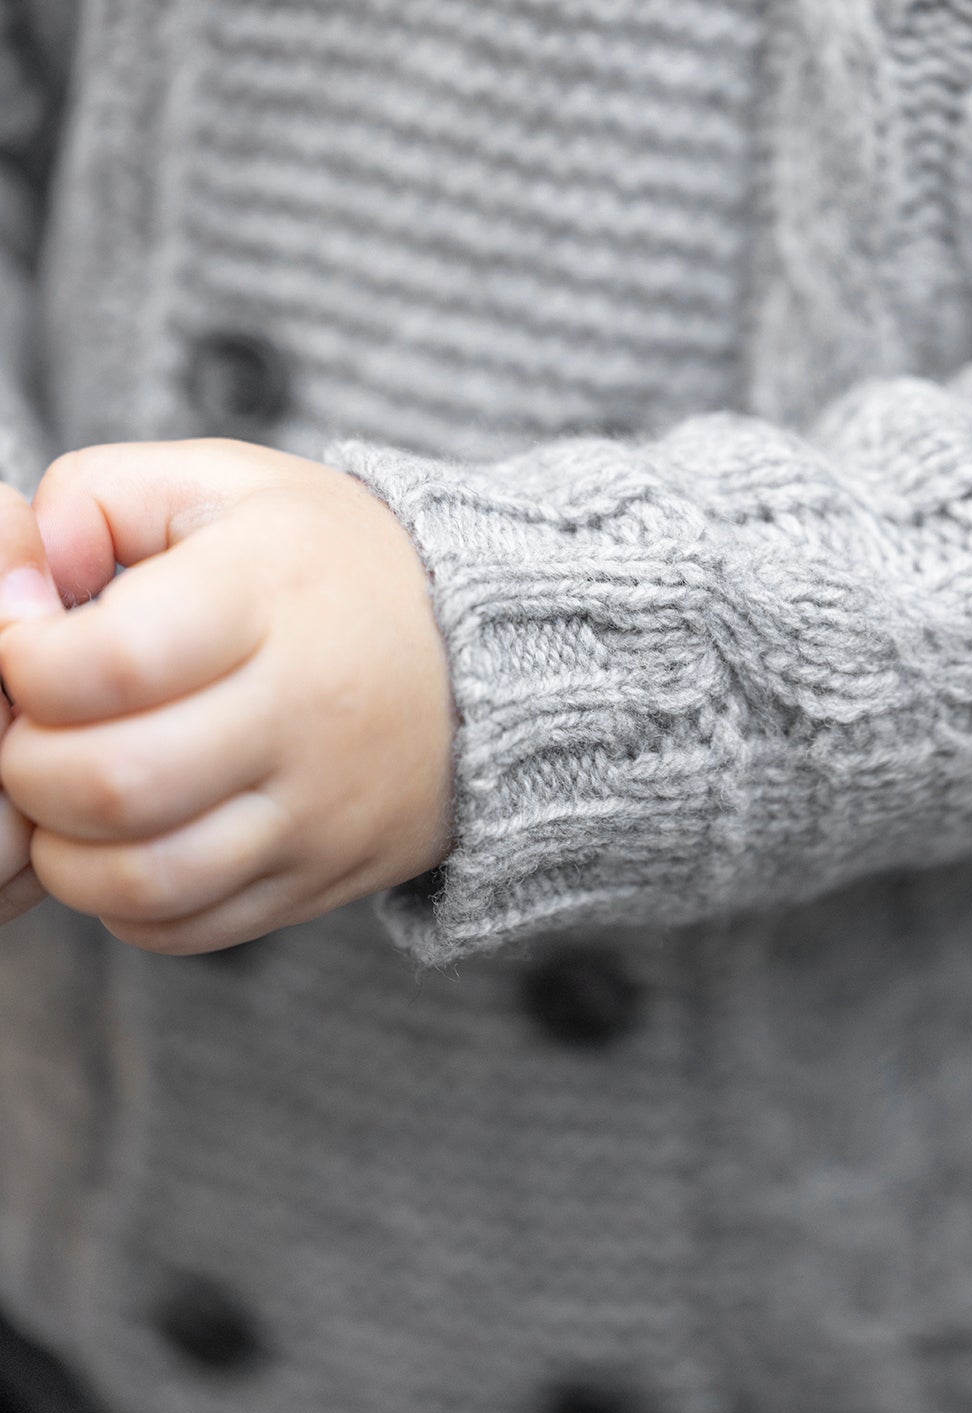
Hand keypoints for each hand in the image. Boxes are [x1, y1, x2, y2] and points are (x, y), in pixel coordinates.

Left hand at [0, 441, 456, 954]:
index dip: (28, 661)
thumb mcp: (227, 483)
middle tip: (36, 727)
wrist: (484, 657)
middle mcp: (303, 710)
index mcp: (273, 593)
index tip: (33, 643)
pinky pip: (182, 929)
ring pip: (139, 882)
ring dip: (64, 849)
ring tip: (70, 794)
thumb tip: (18, 583)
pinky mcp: (318, 879)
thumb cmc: (327, 564)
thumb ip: (98, 496)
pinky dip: (122, 901)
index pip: (109, 661)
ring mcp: (316, 810)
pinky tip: (129, 839)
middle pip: (111, 783)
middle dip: (26, 764)